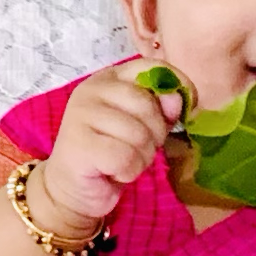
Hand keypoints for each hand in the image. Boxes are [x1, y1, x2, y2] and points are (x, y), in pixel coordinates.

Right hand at [37, 69, 179, 233]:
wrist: (74, 188)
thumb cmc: (111, 152)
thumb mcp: (141, 125)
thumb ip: (160, 107)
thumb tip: (177, 98)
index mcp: (109, 78)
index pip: (150, 67)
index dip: (176, 85)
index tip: (181, 111)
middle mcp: (91, 89)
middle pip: (147, 106)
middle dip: (154, 135)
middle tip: (138, 148)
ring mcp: (80, 114)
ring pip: (139, 135)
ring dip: (141, 158)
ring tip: (123, 162)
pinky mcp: (79, 143)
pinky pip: (126, 157)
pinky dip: (128, 172)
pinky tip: (113, 172)